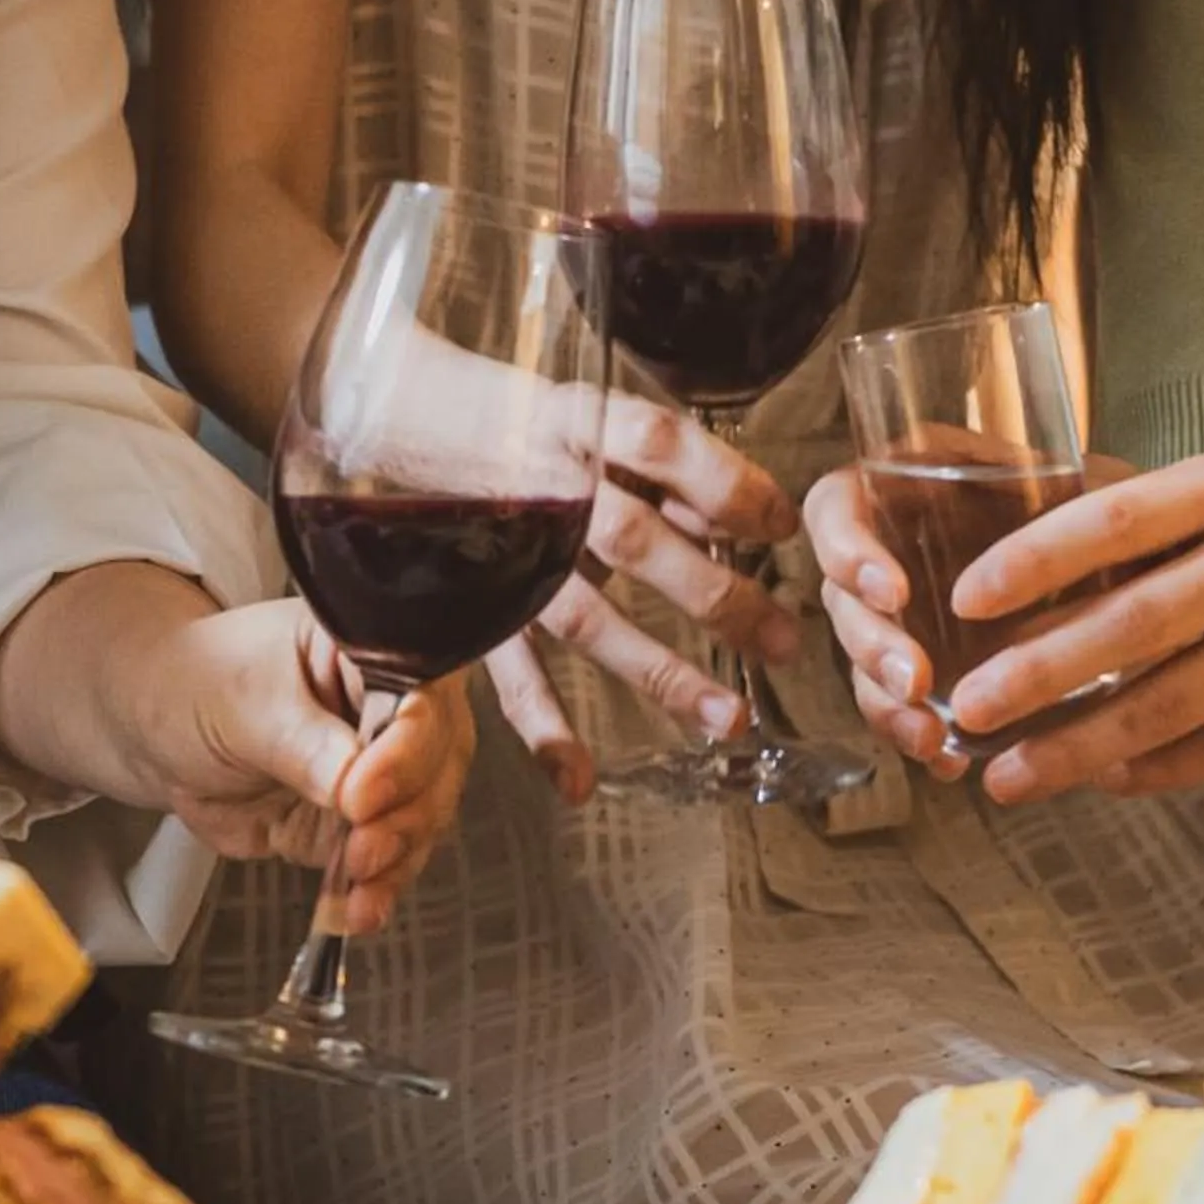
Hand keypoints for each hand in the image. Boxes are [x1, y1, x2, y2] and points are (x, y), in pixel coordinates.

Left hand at [130, 599, 476, 932]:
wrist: (159, 729)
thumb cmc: (199, 683)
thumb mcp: (241, 701)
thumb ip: (298, 740)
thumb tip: (351, 782)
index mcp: (374, 650)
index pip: (422, 694)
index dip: (405, 748)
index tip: (362, 792)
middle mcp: (393, 707)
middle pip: (438, 760)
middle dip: (407, 811)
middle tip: (362, 842)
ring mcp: (384, 768)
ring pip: (425, 815)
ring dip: (397, 857)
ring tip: (358, 880)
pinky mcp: (363, 822)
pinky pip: (390, 858)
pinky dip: (378, 888)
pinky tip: (358, 907)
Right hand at [486, 394, 800, 801]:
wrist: (422, 424)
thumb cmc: (548, 435)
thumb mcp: (610, 426)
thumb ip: (675, 477)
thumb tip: (753, 526)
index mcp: (582, 423)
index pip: (659, 444)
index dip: (726, 485)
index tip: (782, 527)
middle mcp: (541, 487)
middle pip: (632, 540)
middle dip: (714, 596)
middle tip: (781, 642)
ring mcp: (505, 552)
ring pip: (583, 617)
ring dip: (660, 673)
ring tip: (728, 719)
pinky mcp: (476, 604)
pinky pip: (510, 672)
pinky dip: (542, 728)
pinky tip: (579, 780)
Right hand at [803, 450, 1139, 782]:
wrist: (1110, 562)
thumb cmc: (1087, 504)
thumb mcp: (1076, 481)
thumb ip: (1065, 488)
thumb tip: (1081, 499)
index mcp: (901, 486)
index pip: (834, 510)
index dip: (848, 552)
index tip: (894, 593)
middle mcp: (883, 549)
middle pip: (841, 600)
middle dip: (873, 647)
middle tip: (917, 683)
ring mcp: (897, 615)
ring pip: (861, 663)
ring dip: (887, 705)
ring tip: (930, 739)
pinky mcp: (919, 668)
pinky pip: (899, 706)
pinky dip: (920, 736)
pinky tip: (950, 760)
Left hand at [938, 450, 1203, 802]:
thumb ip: (1154, 524)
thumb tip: (1027, 563)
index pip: (1115, 521)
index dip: (1032, 563)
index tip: (962, 602)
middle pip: (1132, 625)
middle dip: (1036, 674)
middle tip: (964, 710)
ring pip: (1169, 704)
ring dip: (1078, 748)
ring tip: (1007, 778)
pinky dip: (1153, 770)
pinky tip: (1101, 782)